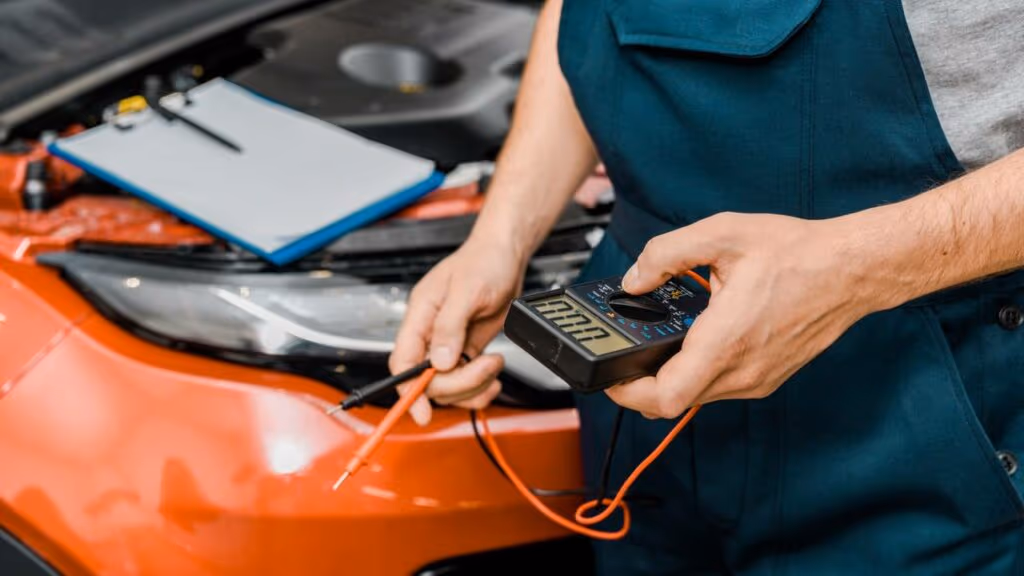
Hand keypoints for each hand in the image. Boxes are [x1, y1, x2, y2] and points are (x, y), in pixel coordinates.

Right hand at [389, 238, 526, 424]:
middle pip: (429, 380)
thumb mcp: (467, 290)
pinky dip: (481, 386)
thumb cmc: (484, 261)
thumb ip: (450, 326)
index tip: (420, 412)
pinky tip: (494, 377)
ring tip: (495, 365)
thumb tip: (439, 362)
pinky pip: (467, 381)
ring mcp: (449, 344)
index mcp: (420, 316)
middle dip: (459, 383)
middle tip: (485, 368)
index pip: (403, 361)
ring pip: (449, 385)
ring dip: (474, 386)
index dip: (408, 390)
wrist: (507, 255)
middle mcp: (430, 333)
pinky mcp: (467, 349)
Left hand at [605, 212, 877, 417]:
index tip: (610, 375)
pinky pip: (718, 388)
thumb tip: (635, 279)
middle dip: (639, 385)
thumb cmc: (797, 253)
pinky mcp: (766, 378)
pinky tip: (693, 341)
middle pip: (673, 403)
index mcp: (726, 341)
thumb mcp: (721, 234)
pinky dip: (695, 373)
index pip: (665, 397)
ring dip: (669, 378)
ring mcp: (757, 380)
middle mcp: (742, 371)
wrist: (851, 270)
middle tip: (622, 359)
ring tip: (656, 344)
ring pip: (695, 397)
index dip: (628, 393)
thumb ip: (666, 253)